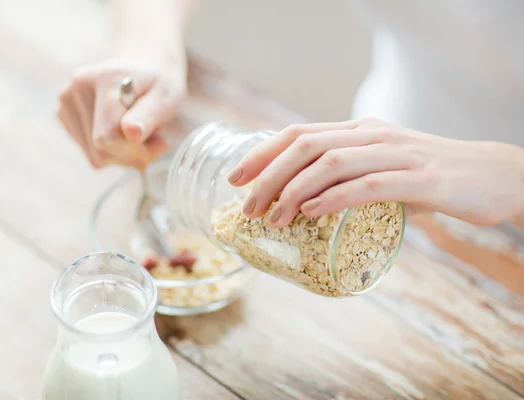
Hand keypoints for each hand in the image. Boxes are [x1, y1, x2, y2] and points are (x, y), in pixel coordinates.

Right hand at [58, 52, 186, 168]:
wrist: (144, 64)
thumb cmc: (159, 83)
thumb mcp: (167, 97)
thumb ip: (149, 116)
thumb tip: (131, 132)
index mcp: (106, 78)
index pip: (108, 137)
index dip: (135, 150)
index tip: (160, 142)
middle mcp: (78, 87)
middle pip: (100, 151)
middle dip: (131, 154)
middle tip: (154, 138)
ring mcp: (67, 100)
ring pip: (95, 157)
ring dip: (122, 154)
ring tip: (137, 131)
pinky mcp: (65, 114)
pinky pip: (90, 153)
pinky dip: (111, 151)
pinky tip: (122, 131)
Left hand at [228, 118, 523, 227]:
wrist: (493, 176)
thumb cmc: (430, 177)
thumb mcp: (381, 168)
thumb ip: (349, 179)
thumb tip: (309, 206)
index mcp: (359, 130)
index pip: (299, 132)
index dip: (262, 153)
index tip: (235, 178)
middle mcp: (372, 135)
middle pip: (306, 145)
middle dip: (268, 175)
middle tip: (247, 207)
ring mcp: (397, 154)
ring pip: (331, 163)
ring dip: (294, 192)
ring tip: (272, 219)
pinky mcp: (421, 180)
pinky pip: (369, 184)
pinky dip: (334, 198)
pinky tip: (311, 213)